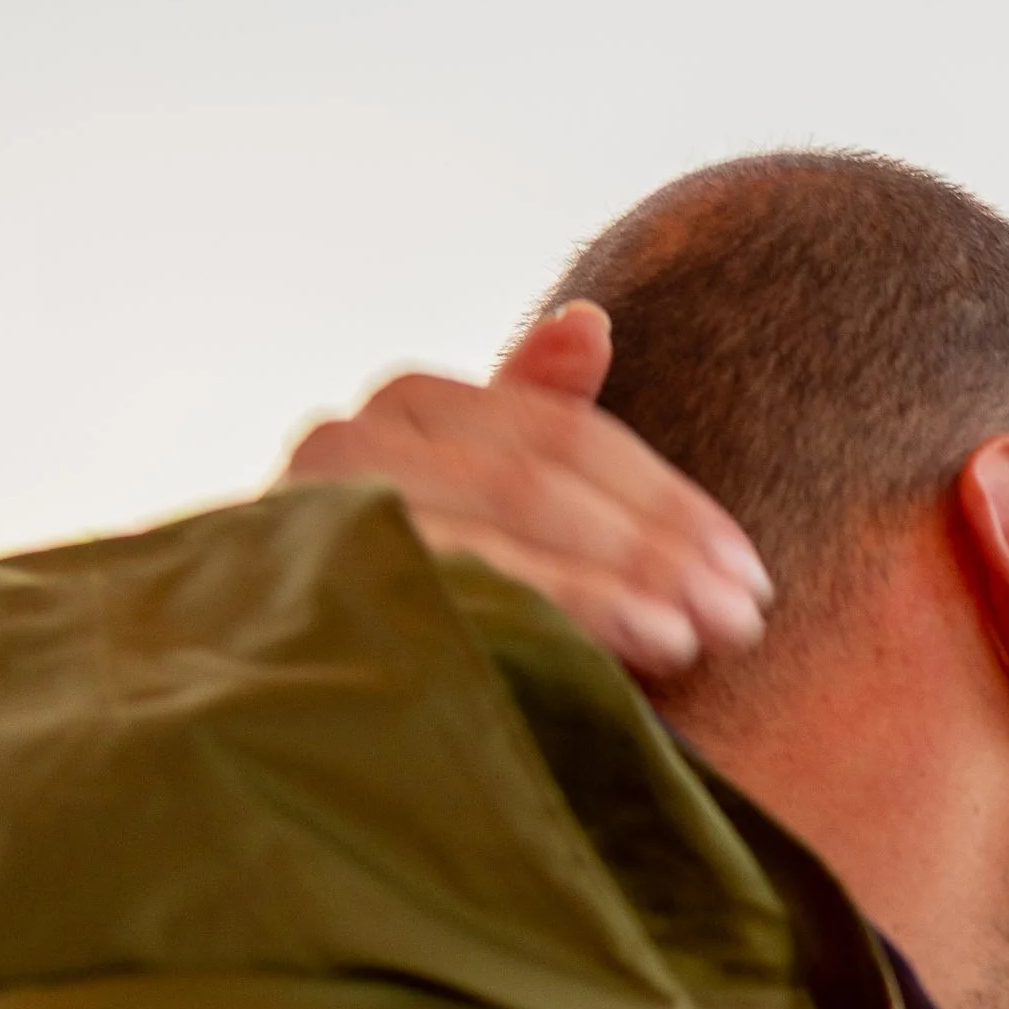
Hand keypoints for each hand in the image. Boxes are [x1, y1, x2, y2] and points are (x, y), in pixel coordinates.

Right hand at [277, 304, 775, 677]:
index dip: (670, 505)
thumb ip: (532, 418)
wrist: (257, 687)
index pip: (567, 438)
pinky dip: (547, 618)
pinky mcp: (311, 574)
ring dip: (614, 586)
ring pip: (503, 527)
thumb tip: (593, 320)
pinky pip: (454, 590)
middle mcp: (355, 440)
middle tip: (743, 616)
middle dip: (658, 550)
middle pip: (543, 478)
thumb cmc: (397, 591)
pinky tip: (615, 663)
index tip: (750, 573)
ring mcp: (322, 505)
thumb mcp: (472, 499)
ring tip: (693, 637)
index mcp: (411, 406)